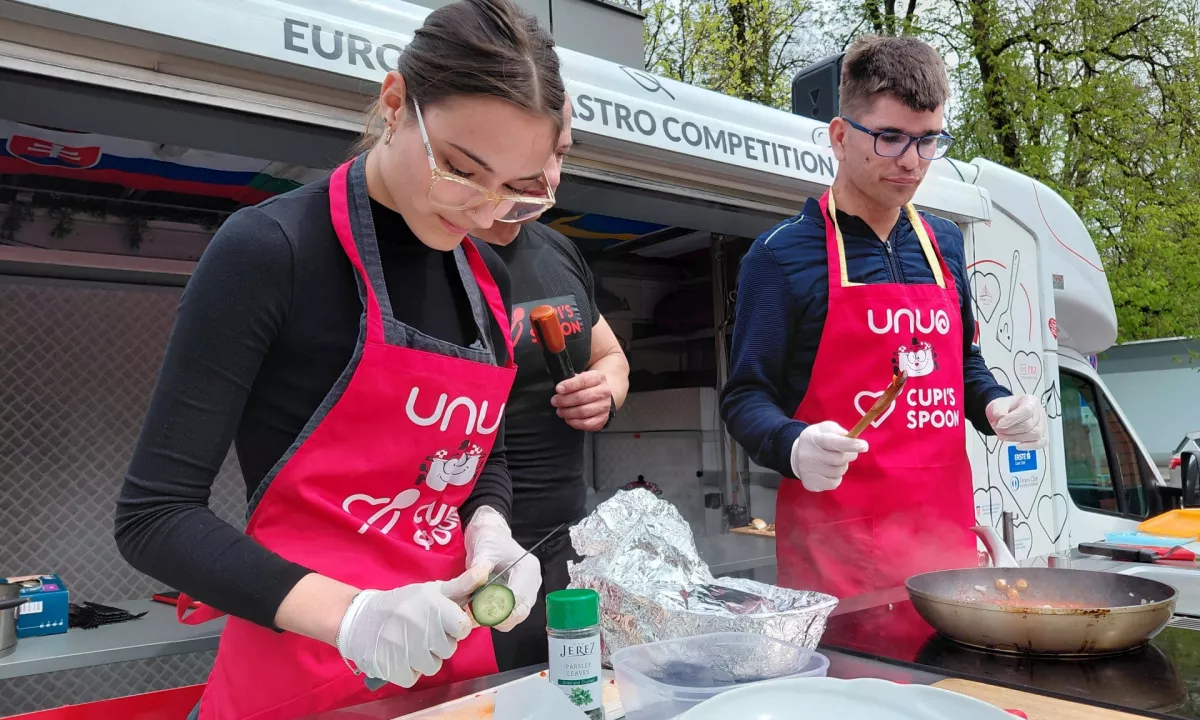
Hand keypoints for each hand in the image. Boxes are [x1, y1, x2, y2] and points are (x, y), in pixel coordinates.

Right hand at [335, 566, 485, 688]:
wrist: (360, 618)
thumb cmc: (403, 604)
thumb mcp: (432, 590)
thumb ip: (463, 584)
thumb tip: (487, 569)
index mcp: (434, 606)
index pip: (463, 627)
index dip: (455, 626)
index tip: (443, 622)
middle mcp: (422, 627)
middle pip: (449, 649)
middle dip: (439, 643)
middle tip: (422, 632)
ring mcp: (406, 649)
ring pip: (433, 666)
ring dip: (424, 658)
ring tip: (410, 643)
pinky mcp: (392, 667)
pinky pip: (413, 677)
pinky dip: (408, 670)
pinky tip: (399, 655)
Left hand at [464, 507, 541, 631]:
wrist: (491, 535)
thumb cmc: (489, 540)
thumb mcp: (482, 551)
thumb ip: (479, 567)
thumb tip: (477, 581)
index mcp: (527, 568)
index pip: (518, 598)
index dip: (501, 610)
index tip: (482, 615)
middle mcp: (533, 581)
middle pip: (522, 611)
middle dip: (501, 619)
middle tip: (479, 619)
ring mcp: (529, 589)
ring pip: (518, 615)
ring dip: (499, 619)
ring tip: (479, 615)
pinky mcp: (521, 594)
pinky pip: (513, 612)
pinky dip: (499, 616)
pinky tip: (484, 611)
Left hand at [551, 370, 610, 431]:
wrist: (603, 394)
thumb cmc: (588, 386)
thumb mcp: (581, 377)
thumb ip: (570, 378)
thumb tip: (554, 378)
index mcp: (598, 378)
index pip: (583, 381)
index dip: (569, 385)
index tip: (558, 389)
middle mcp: (604, 392)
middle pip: (582, 397)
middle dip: (565, 400)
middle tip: (555, 401)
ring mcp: (604, 406)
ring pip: (583, 412)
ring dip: (568, 412)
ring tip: (560, 411)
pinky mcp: (602, 419)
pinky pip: (587, 423)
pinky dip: (574, 422)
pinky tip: (568, 418)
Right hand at [790, 421, 868, 491]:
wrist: (795, 456)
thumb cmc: (816, 440)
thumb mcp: (824, 429)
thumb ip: (838, 431)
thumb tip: (851, 438)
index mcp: (814, 439)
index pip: (833, 442)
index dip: (850, 444)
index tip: (864, 446)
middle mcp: (809, 455)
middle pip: (838, 459)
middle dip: (850, 455)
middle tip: (850, 452)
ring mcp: (808, 471)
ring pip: (838, 472)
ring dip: (842, 467)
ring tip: (835, 462)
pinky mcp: (810, 484)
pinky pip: (833, 484)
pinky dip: (836, 478)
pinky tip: (830, 471)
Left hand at [987, 395, 1047, 449]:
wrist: (1008, 412)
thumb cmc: (1006, 408)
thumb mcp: (999, 404)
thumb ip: (998, 409)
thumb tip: (999, 416)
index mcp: (1030, 401)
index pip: (1026, 411)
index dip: (1012, 419)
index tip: (999, 424)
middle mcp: (1039, 412)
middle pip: (1028, 425)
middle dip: (1010, 430)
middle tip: (998, 429)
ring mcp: (1042, 424)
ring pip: (1034, 435)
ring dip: (1016, 438)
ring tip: (1003, 435)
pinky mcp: (1042, 435)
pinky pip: (1040, 443)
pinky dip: (1029, 446)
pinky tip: (1018, 445)